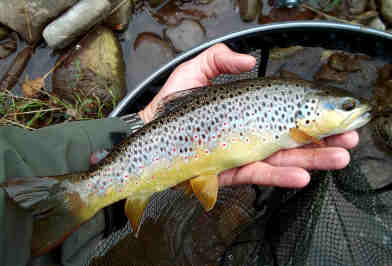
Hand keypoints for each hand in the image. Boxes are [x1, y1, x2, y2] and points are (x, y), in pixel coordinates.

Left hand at [138, 43, 357, 188]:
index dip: (310, 114)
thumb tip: (251, 60)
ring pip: (280, 159)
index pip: (284, 111)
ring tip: (340, 157)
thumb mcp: (193, 72)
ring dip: (312, 159)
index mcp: (245, 109)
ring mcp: (239, 154)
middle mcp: (247, 132)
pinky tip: (303, 175)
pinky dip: (279, 176)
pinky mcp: (228, 173)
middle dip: (321, 139)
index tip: (336, 115)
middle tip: (350, 140)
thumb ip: (220, 59)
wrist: (145, 139)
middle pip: (289, 137)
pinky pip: (257, 174)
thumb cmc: (169, 106)